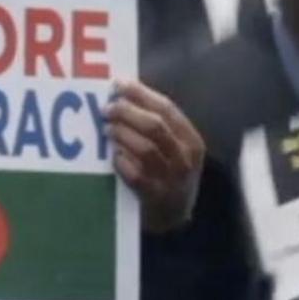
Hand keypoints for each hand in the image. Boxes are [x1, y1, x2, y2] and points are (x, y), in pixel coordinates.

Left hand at [107, 79, 205, 233]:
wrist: (173, 215)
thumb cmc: (167, 172)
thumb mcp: (174, 148)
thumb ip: (157, 123)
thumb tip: (123, 92)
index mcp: (191, 140)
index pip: (166, 109)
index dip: (140, 94)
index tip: (118, 85)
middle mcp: (185, 159)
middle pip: (155, 126)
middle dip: (127, 112)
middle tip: (107, 108)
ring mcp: (172, 180)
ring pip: (145, 149)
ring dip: (122, 134)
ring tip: (107, 129)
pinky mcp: (155, 197)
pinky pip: (136, 175)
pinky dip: (122, 162)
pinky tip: (113, 156)